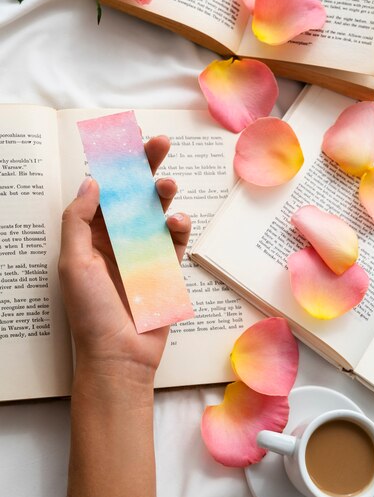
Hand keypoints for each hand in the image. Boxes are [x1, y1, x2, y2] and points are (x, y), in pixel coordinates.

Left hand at [58, 136, 190, 385]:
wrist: (119, 355)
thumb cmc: (90, 311)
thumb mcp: (73, 261)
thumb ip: (79, 220)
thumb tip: (92, 181)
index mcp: (91, 237)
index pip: (106, 193)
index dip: (116, 167)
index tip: (126, 142)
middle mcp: (117, 241)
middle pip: (133, 196)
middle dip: (145, 168)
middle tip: (159, 143)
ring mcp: (142, 254)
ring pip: (156, 214)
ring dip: (162, 196)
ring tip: (166, 186)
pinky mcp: (165, 268)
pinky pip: (174, 241)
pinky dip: (178, 228)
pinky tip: (176, 222)